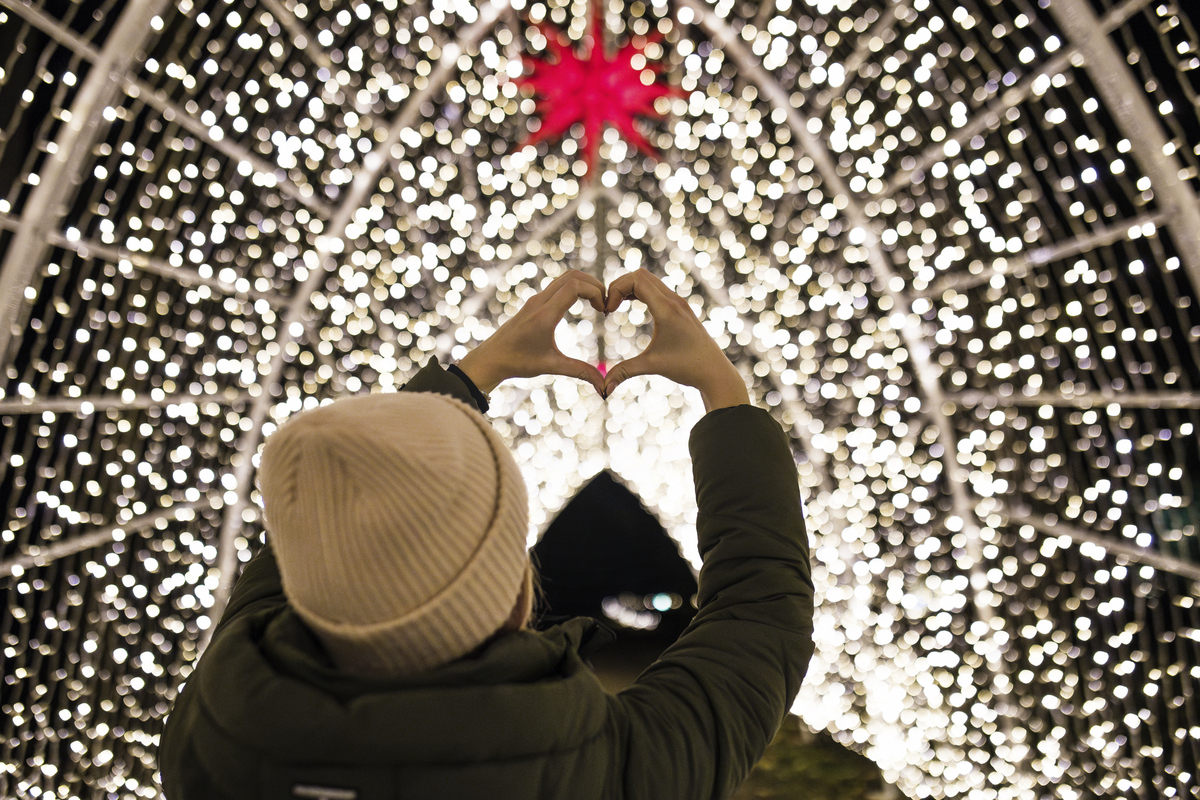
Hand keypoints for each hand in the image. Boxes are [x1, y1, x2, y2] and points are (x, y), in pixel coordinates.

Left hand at [456, 270, 606, 394]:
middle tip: (605, 303)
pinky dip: (573, 289)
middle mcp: (539, 302)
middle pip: (572, 276)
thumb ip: (580, 372)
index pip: (574, 286)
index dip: (595, 292)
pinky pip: (557, 286)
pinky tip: (580, 306)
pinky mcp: (533, 304)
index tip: (604, 309)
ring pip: (564, 279)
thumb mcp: (551, 366)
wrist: (490, 359)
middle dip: (594, 284)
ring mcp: (535, 300)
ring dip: (584, 285)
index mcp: (544, 315)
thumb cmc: (518, 363)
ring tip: (596, 304)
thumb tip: (604, 388)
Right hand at [603, 269, 749, 411]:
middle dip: (619, 286)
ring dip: (629, 288)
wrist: (715, 372)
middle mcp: (674, 301)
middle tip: (608, 308)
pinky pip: (656, 289)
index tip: (608, 312)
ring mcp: (679, 302)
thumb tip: (603, 389)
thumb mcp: (652, 366)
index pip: (636, 280)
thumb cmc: (687, 368)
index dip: (616, 289)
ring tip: (615, 307)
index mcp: (667, 309)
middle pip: (640, 274)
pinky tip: (630, 307)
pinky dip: (639, 292)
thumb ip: (624, 373)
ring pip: (648, 280)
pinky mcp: (680, 308)